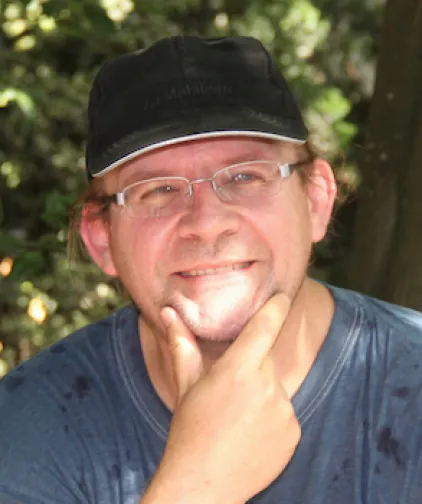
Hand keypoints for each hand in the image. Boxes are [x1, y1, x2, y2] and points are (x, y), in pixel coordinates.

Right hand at [146, 294, 300, 503]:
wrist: (203, 486)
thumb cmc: (189, 431)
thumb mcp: (186, 385)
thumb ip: (181, 344)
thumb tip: (168, 312)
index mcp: (238, 369)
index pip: (266, 325)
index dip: (277, 306)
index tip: (283, 295)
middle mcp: (267, 386)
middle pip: (266, 361)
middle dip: (251, 367)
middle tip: (229, 392)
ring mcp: (284, 411)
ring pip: (275, 388)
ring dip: (261, 395)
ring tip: (237, 419)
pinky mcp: (294, 433)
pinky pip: (285, 414)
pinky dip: (272, 418)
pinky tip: (250, 435)